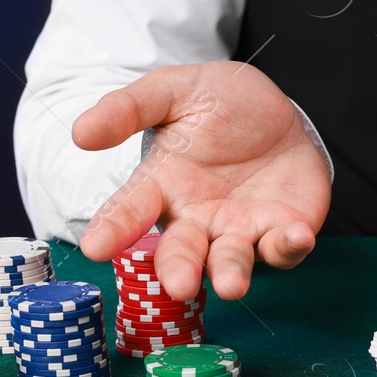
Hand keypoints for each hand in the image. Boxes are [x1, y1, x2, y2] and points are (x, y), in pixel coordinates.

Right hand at [72, 61, 331, 299]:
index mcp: (162, 185)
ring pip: (232, 261)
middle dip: (179, 269)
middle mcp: (197, 218)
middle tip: (178, 284)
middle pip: (182, 251)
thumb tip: (80, 133)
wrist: (279, 112)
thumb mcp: (173, 91)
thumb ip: (129, 107)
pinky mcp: (281, 230)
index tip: (95, 247)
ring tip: (231, 285)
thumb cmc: (218, 104)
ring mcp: (240, 229)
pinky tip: (295, 237)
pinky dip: (289, 247)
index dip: (113, 229)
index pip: (130, 211)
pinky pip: (283, 248)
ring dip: (231, 273)